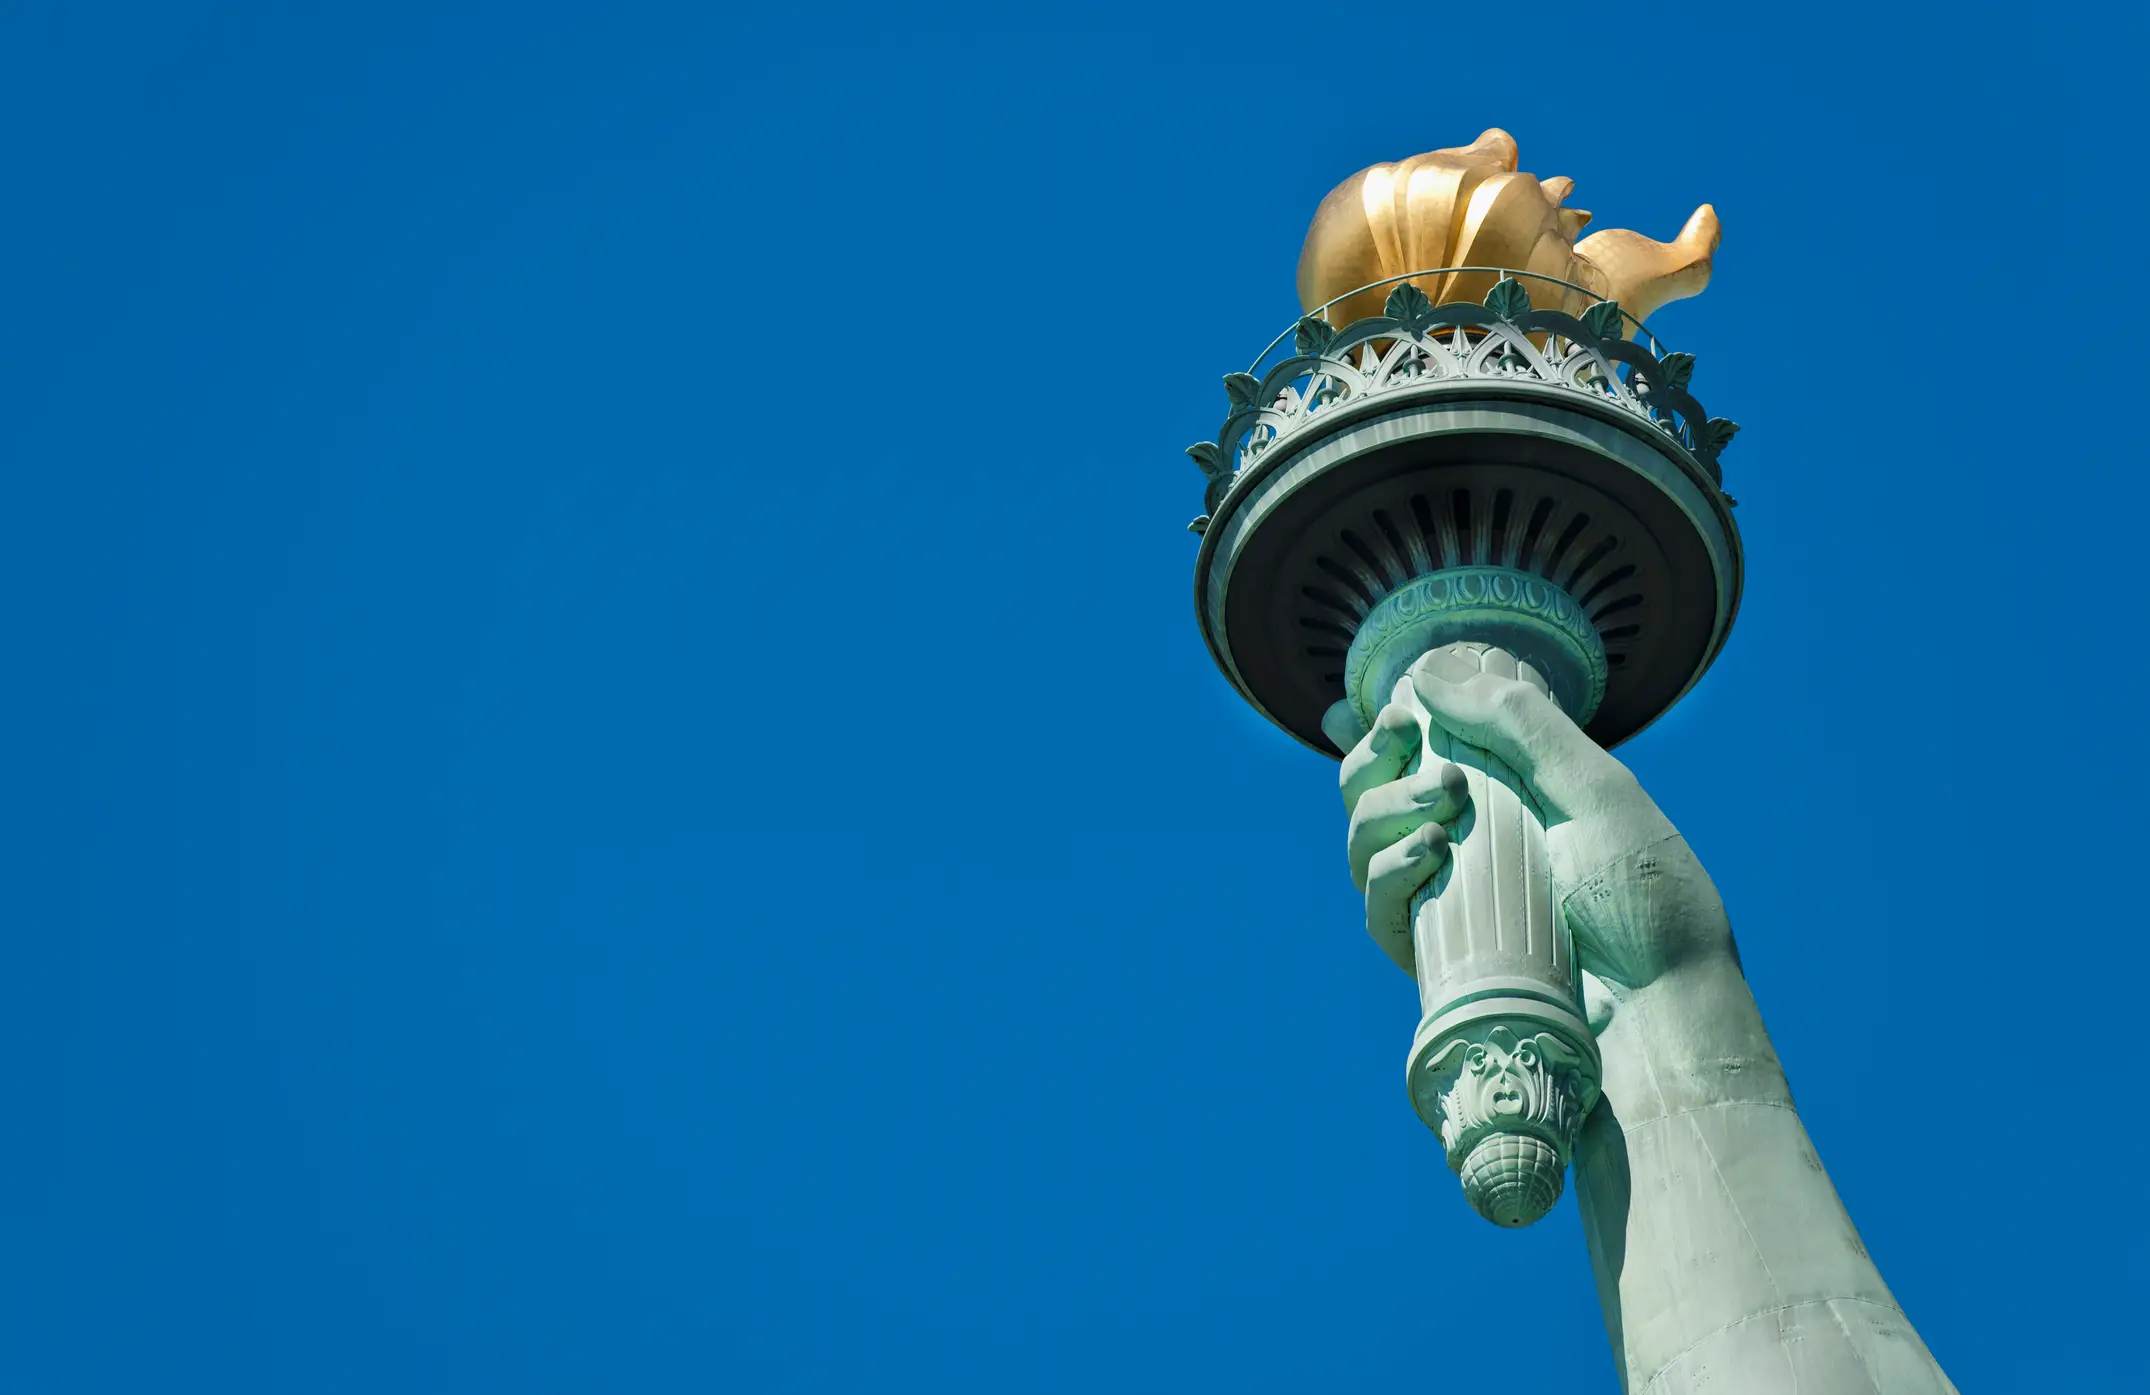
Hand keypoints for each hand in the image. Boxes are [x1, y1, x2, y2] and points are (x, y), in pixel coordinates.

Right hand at [1339, 651, 1733, 998]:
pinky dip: (1387, 870)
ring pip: (1363, 840)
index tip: (1404, 711)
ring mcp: (1444, 901)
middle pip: (1370, 791)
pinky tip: (1427, 854)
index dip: (1387, 729)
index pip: (1417, 753)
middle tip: (1411, 740)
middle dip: (1375, 758)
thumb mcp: (1596, 788)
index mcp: (1503, 796)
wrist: (1660, 1003)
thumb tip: (1427, 674)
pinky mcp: (1433, 955)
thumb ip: (1519, 723)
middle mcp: (1463, 844)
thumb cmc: (1644, 894)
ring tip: (1446, 798)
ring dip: (1386, 805)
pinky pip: (1377, 905)